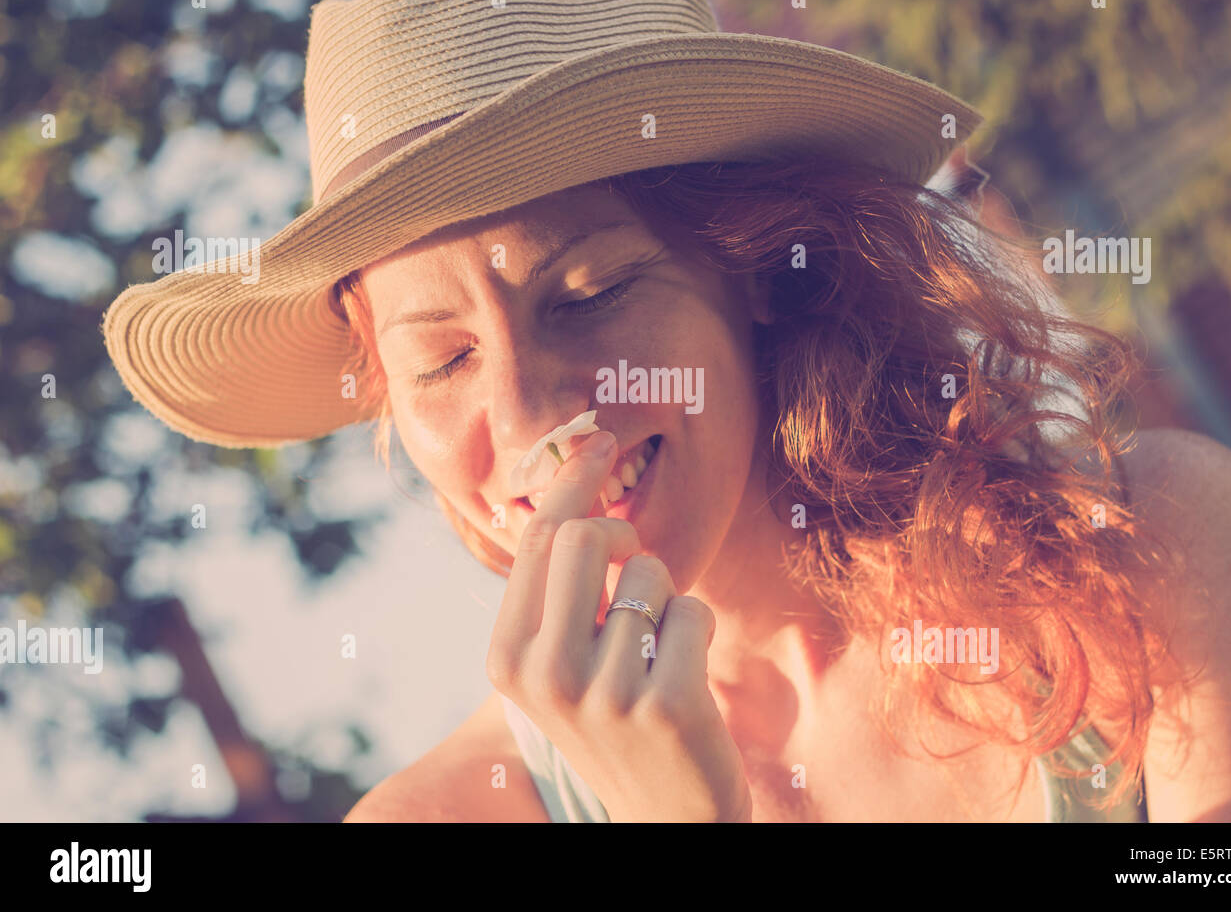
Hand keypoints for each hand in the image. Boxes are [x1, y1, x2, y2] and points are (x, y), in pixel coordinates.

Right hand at [487, 430, 751, 821]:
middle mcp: (543, 674)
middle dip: (627, 536)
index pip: (537, 541)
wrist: (663, 813)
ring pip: (652, 574)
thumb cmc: (614, 719)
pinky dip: (698, 629)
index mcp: (508, 657)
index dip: (572, 481)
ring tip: (658, 654)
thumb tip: (578, 485)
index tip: (598, 440)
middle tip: (639, 563)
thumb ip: (559, 590)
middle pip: (587, 538)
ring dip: (667, 600)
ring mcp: (602, 692)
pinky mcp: (664, 703)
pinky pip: (693, 610)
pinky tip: (685, 676)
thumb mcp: (561, 662)